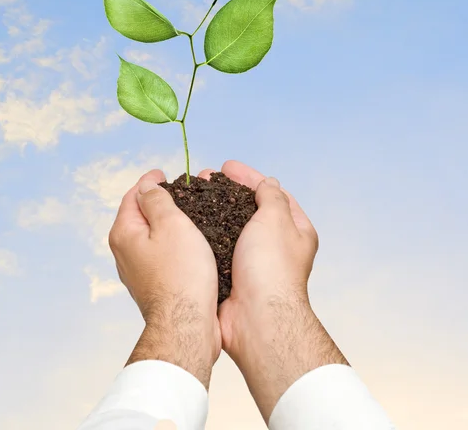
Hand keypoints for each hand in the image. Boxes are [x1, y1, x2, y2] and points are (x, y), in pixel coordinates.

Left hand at [109, 169, 221, 387]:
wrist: (186, 324)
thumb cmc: (182, 274)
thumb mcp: (171, 224)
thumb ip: (156, 200)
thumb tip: (146, 187)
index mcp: (124, 233)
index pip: (133, 195)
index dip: (149, 181)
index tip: (164, 174)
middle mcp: (124, 252)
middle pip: (139, 215)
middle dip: (158, 201)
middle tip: (180, 192)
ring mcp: (137, 270)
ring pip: (150, 236)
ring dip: (166, 223)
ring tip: (188, 214)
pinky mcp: (152, 284)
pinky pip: (159, 254)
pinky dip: (171, 242)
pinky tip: (188, 244)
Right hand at [208, 161, 346, 420]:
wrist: (256, 318)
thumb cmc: (271, 267)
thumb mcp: (275, 220)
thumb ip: (271, 197)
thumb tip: (268, 183)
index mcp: (295, 230)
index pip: (272, 193)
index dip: (249, 176)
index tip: (226, 166)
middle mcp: (275, 245)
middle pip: (249, 209)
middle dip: (226, 191)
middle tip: (204, 179)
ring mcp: (252, 261)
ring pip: (229, 226)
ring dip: (212, 210)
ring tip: (191, 196)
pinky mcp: (232, 274)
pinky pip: (217, 246)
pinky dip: (204, 233)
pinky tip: (188, 223)